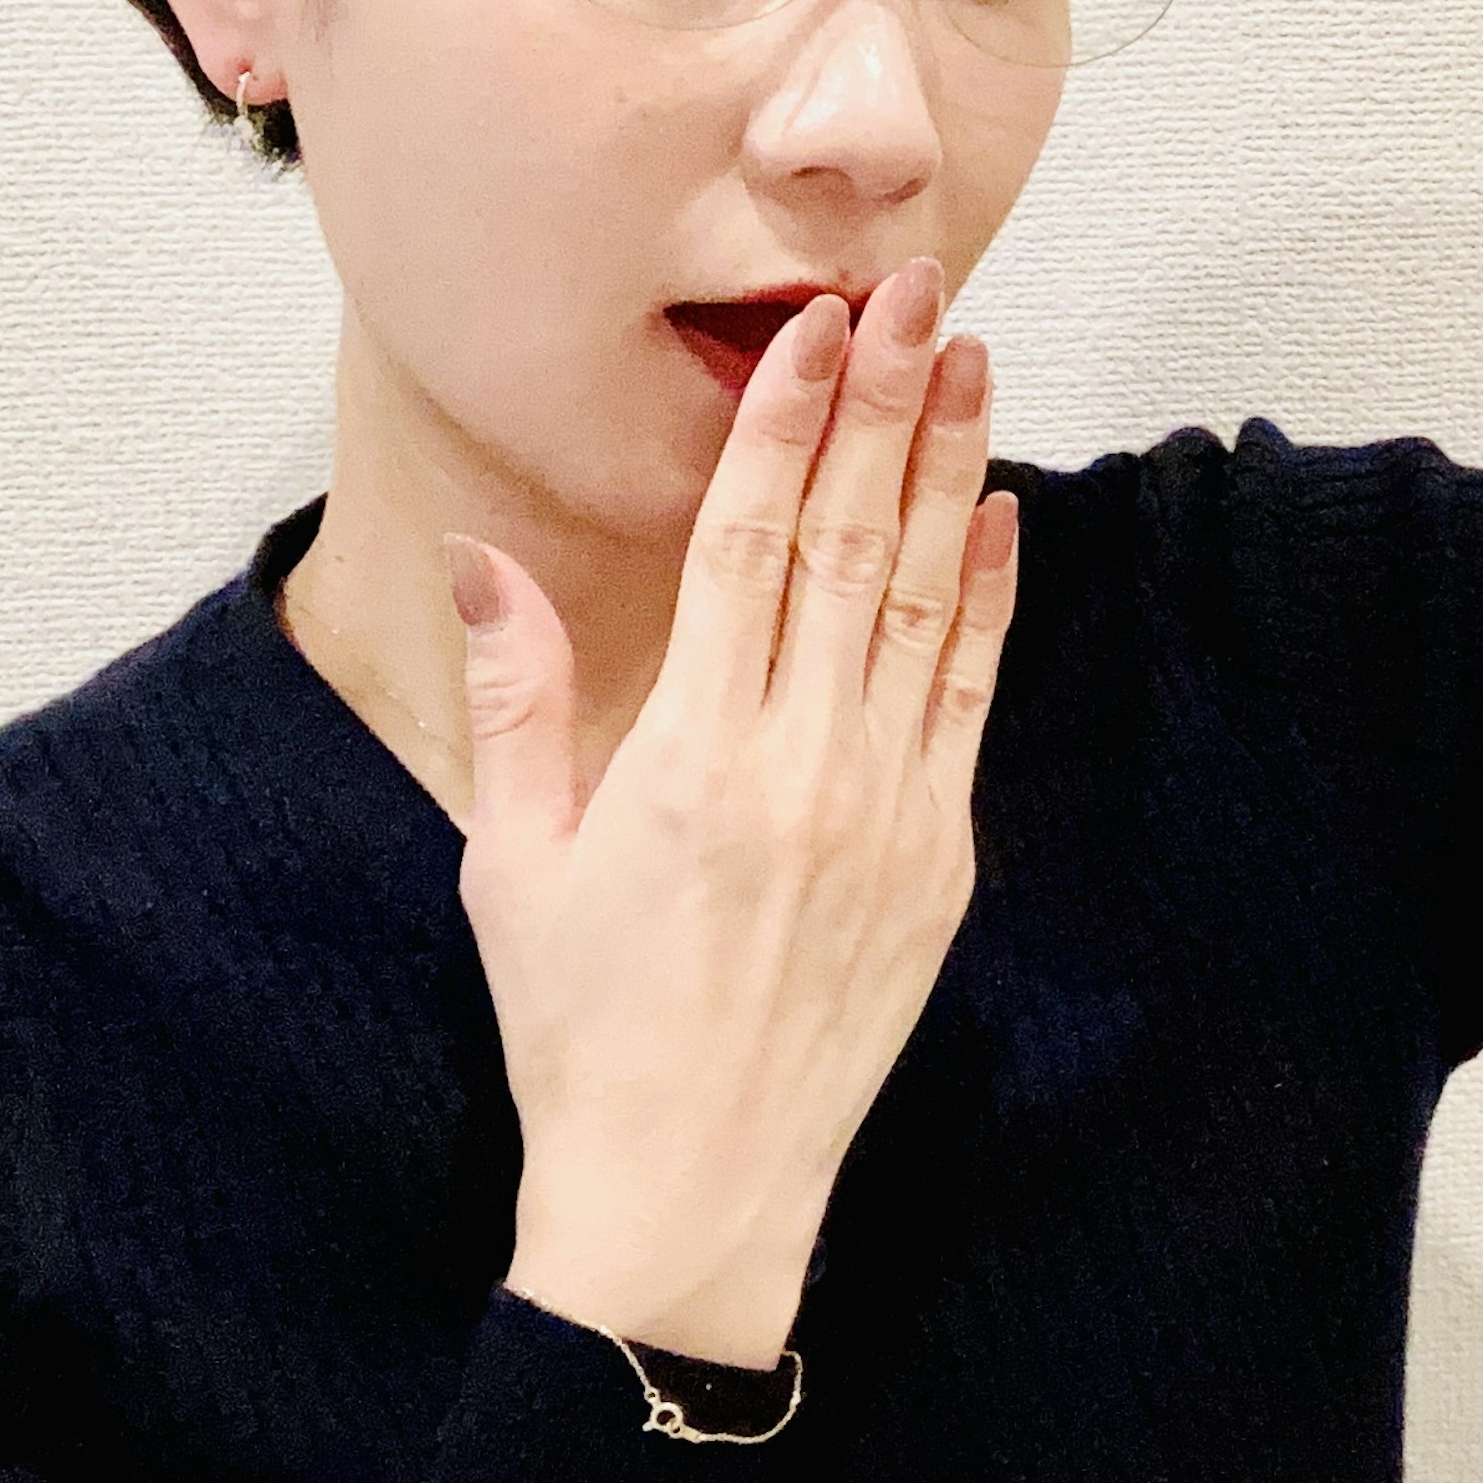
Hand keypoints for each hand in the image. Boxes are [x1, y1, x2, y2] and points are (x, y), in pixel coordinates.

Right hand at [441, 254, 1018, 1371]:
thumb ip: (516, 694)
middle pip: (852, 544)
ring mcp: (884, 810)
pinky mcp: (939, 861)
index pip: (747, 542)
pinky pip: (968, 698)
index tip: (816, 325)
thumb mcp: (511, 860)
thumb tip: (484, 553)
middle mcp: (799, 764)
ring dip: (949, 471)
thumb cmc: (580, 1029)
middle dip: (885, 407)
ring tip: (970, 362)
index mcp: (687, 753)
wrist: (691, 1189)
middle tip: (918, 293)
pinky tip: (999, 515)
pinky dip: (987, 600)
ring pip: (925, 602)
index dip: (786, 420)